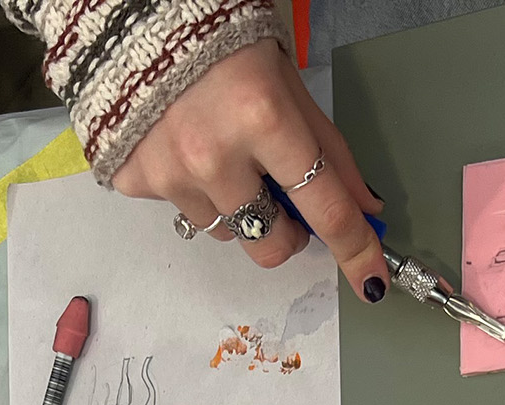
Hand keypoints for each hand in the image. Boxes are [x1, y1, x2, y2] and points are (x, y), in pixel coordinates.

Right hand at [112, 41, 392, 300]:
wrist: (136, 24)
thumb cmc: (224, 43)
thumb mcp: (289, 85)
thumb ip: (328, 150)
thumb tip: (363, 207)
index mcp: (264, 120)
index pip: (324, 207)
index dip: (354, 248)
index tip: (371, 279)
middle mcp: (213, 156)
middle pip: (269, 243)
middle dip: (288, 234)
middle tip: (284, 201)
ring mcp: (168, 173)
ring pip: (224, 232)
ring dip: (237, 208)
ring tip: (224, 155)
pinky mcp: (134, 180)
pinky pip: (181, 210)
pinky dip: (193, 190)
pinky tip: (185, 147)